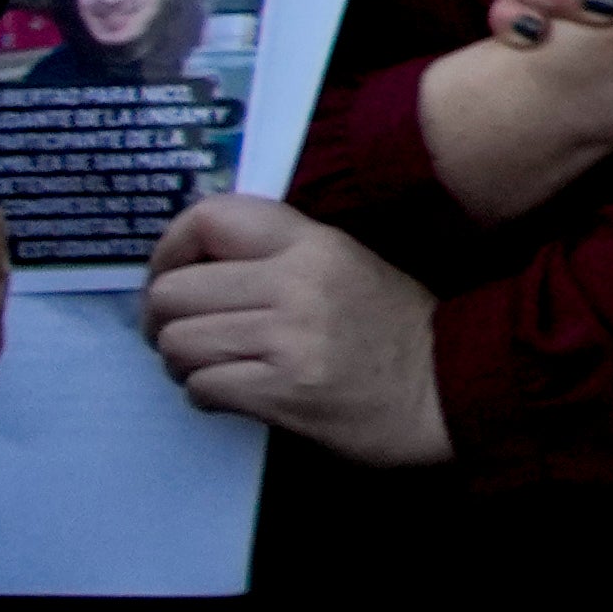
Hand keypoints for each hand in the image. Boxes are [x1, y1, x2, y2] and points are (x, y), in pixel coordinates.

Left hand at [144, 192, 451, 470]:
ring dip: (180, 362)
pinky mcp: (285, 393)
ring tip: (206, 366)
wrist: (449, 389)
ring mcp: (290, 340)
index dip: (168, 249)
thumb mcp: (342, 263)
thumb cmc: (393, 327)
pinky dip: (204, 393)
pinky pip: (204, 387)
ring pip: (179, 343)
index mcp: (312, 243)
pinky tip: (231, 392)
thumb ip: (274, 253)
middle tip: (180, 333)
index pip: (209, 218)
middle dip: (163, 320)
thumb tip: (191, 267)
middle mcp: (297, 283)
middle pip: (173, 292)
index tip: (169, 276)